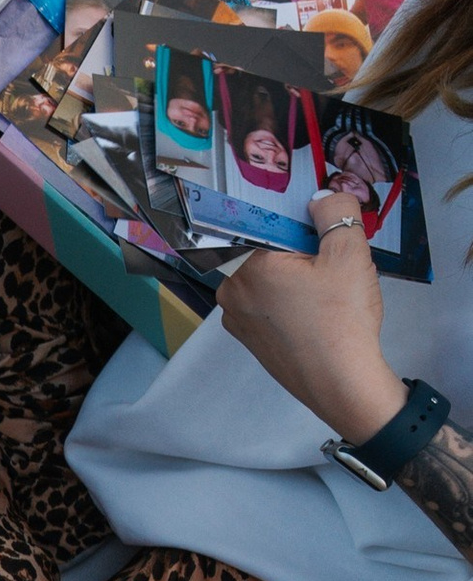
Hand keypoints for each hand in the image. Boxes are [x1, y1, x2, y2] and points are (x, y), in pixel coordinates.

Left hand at [218, 198, 405, 444]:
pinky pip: (267, 305)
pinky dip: (289, 301)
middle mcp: (231, 291)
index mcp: (246, 265)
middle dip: (295, 248)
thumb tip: (321, 196)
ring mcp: (237, 319)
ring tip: (326, 289)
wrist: (343, 383)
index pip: (261, 221)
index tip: (315, 225)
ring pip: (266, 279)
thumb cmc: (342, 320)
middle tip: (326, 260)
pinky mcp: (251, 339)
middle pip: (263, 250)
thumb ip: (335, 212)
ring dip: (293, 276)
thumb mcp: (348, 252)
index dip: (293, 219)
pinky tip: (316, 310)